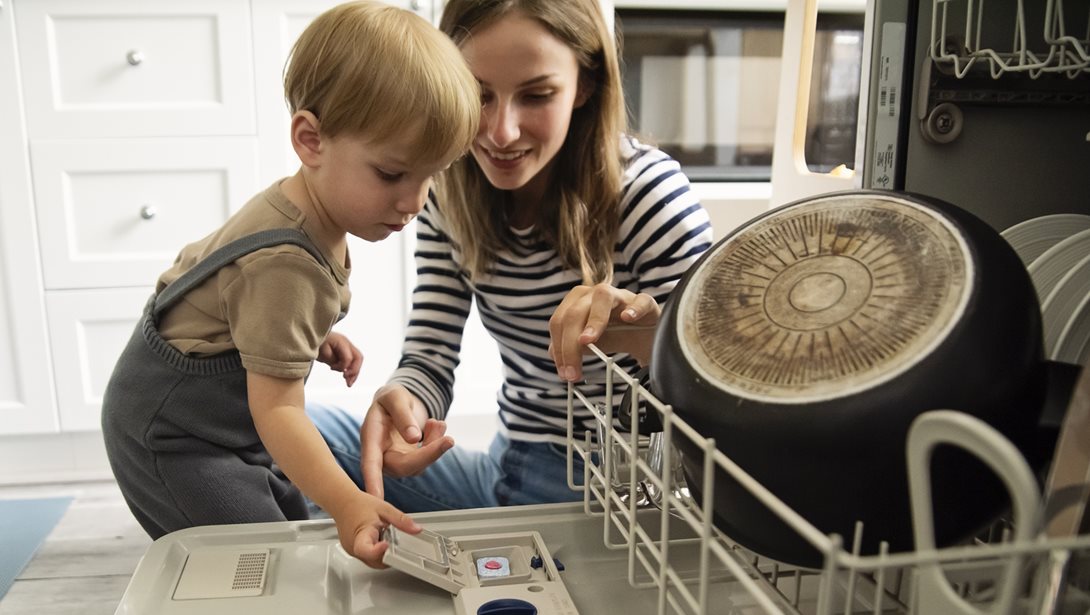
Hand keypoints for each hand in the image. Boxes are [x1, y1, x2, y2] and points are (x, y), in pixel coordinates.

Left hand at [318, 331, 362, 386]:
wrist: (311, 337)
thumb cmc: (315, 342)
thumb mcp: (321, 352)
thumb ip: (332, 360)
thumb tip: (342, 368)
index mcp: (341, 342)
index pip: (348, 357)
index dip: (342, 366)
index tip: (332, 368)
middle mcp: (347, 343)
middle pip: (358, 358)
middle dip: (354, 371)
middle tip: (348, 381)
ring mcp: (347, 347)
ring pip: (357, 361)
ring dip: (354, 373)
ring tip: (349, 383)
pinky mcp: (345, 352)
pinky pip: (352, 361)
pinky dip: (351, 370)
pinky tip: (347, 378)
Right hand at [330, 489, 420, 567]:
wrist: (343, 502)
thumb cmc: (359, 504)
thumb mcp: (385, 509)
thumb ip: (401, 520)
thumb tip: (416, 529)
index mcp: (361, 534)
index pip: (367, 549)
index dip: (379, 551)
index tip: (388, 546)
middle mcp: (354, 547)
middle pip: (375, 561)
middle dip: (389, 555)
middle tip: (393, 539)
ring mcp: (352, 551)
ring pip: (372, 562)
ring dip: (383, 554)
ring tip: (384, 536)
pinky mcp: (353, 552)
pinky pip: (368, 558)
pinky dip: (376, 552)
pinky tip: (378, 540)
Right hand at [360, 384, 453, 499]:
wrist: (399, 400)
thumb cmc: (391, 398)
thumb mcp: (395, 397)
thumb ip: (403, 415)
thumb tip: (415, 439)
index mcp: (370, 438)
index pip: (370, 463)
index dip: (373, 481)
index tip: (376, 498)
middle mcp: (382, 453)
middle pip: (403, 466)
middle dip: (428, 455)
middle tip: (449, 440)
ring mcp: (397, 458)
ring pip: (419, 464)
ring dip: (435, 445)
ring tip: (437, 422)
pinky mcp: (411, 459)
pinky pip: (427, 457)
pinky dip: (437, 441)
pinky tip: (435, 424)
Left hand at [549, 282, 660, 381]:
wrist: (647, 336)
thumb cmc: (616, 335)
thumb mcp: (589, 344)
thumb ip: (569, 347)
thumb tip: (553, 354)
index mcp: (578, 302)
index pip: (559, 321)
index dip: (558, 348)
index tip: (564, 373)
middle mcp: (596, 295)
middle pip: (575, 312)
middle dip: (570, 345)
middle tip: (573, 373)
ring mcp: (622, 296)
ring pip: (603, 296)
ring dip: (593, 320)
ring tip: (586, 341)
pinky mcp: (646, 302)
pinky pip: (641, 300)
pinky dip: (634, 308)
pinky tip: (627, 319)